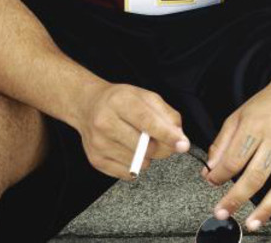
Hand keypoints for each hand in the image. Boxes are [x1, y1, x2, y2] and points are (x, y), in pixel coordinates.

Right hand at [76, 81, 190, 179]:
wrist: (88, 106)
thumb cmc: (120, 100)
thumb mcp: (144, 96)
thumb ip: (166, 114)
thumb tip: (179, 137)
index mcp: (119, 101)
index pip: (146, 121)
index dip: (167, 134)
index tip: (182, 144)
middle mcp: (105, 122)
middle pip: (146, 146)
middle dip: (162, 146)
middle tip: (159, 138)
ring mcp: (99, 143)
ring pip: (139, 162)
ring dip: (147, 155)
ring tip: (138, 139)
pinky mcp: (96, 160)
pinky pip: (128, 173)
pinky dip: (135, 164)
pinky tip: (127, 148)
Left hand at [201, 74, 270, 230]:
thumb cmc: (265, 105)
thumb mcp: (237, 115)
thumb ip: (222, 142)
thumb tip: (210, 168)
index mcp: (255, 127)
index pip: (234, 158)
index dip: (219, 174)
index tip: (210, 181)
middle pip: (255, 176)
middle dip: (236, 198)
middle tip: (221, 212)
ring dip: (266, 210)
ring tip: (251, 224)